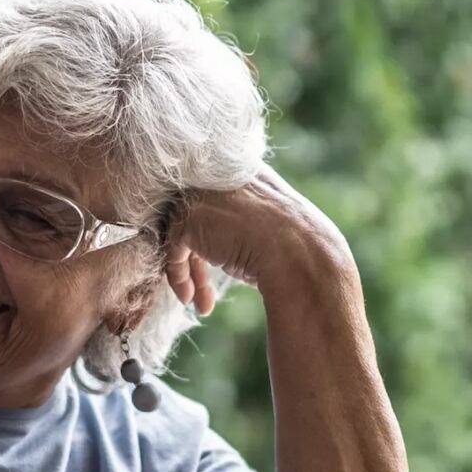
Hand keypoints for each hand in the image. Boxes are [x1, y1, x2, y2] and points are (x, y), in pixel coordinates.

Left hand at [163, 167, 351, 298]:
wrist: (297, 254)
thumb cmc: (295, 247)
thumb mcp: (271, 222)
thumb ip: (247, 217)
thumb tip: (230, 239)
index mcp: (243, 169)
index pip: (214, 199)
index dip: (212, 235)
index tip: (216, 265)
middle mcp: (218, 174)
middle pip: (195, 217)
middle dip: (197, 257)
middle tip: (202, 289)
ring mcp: (202, 193)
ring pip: (182, 234)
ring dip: (190, 271)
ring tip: (197, 301)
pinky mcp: (189, 217)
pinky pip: (173, 249)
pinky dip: (179, 276)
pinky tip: (191, 299)